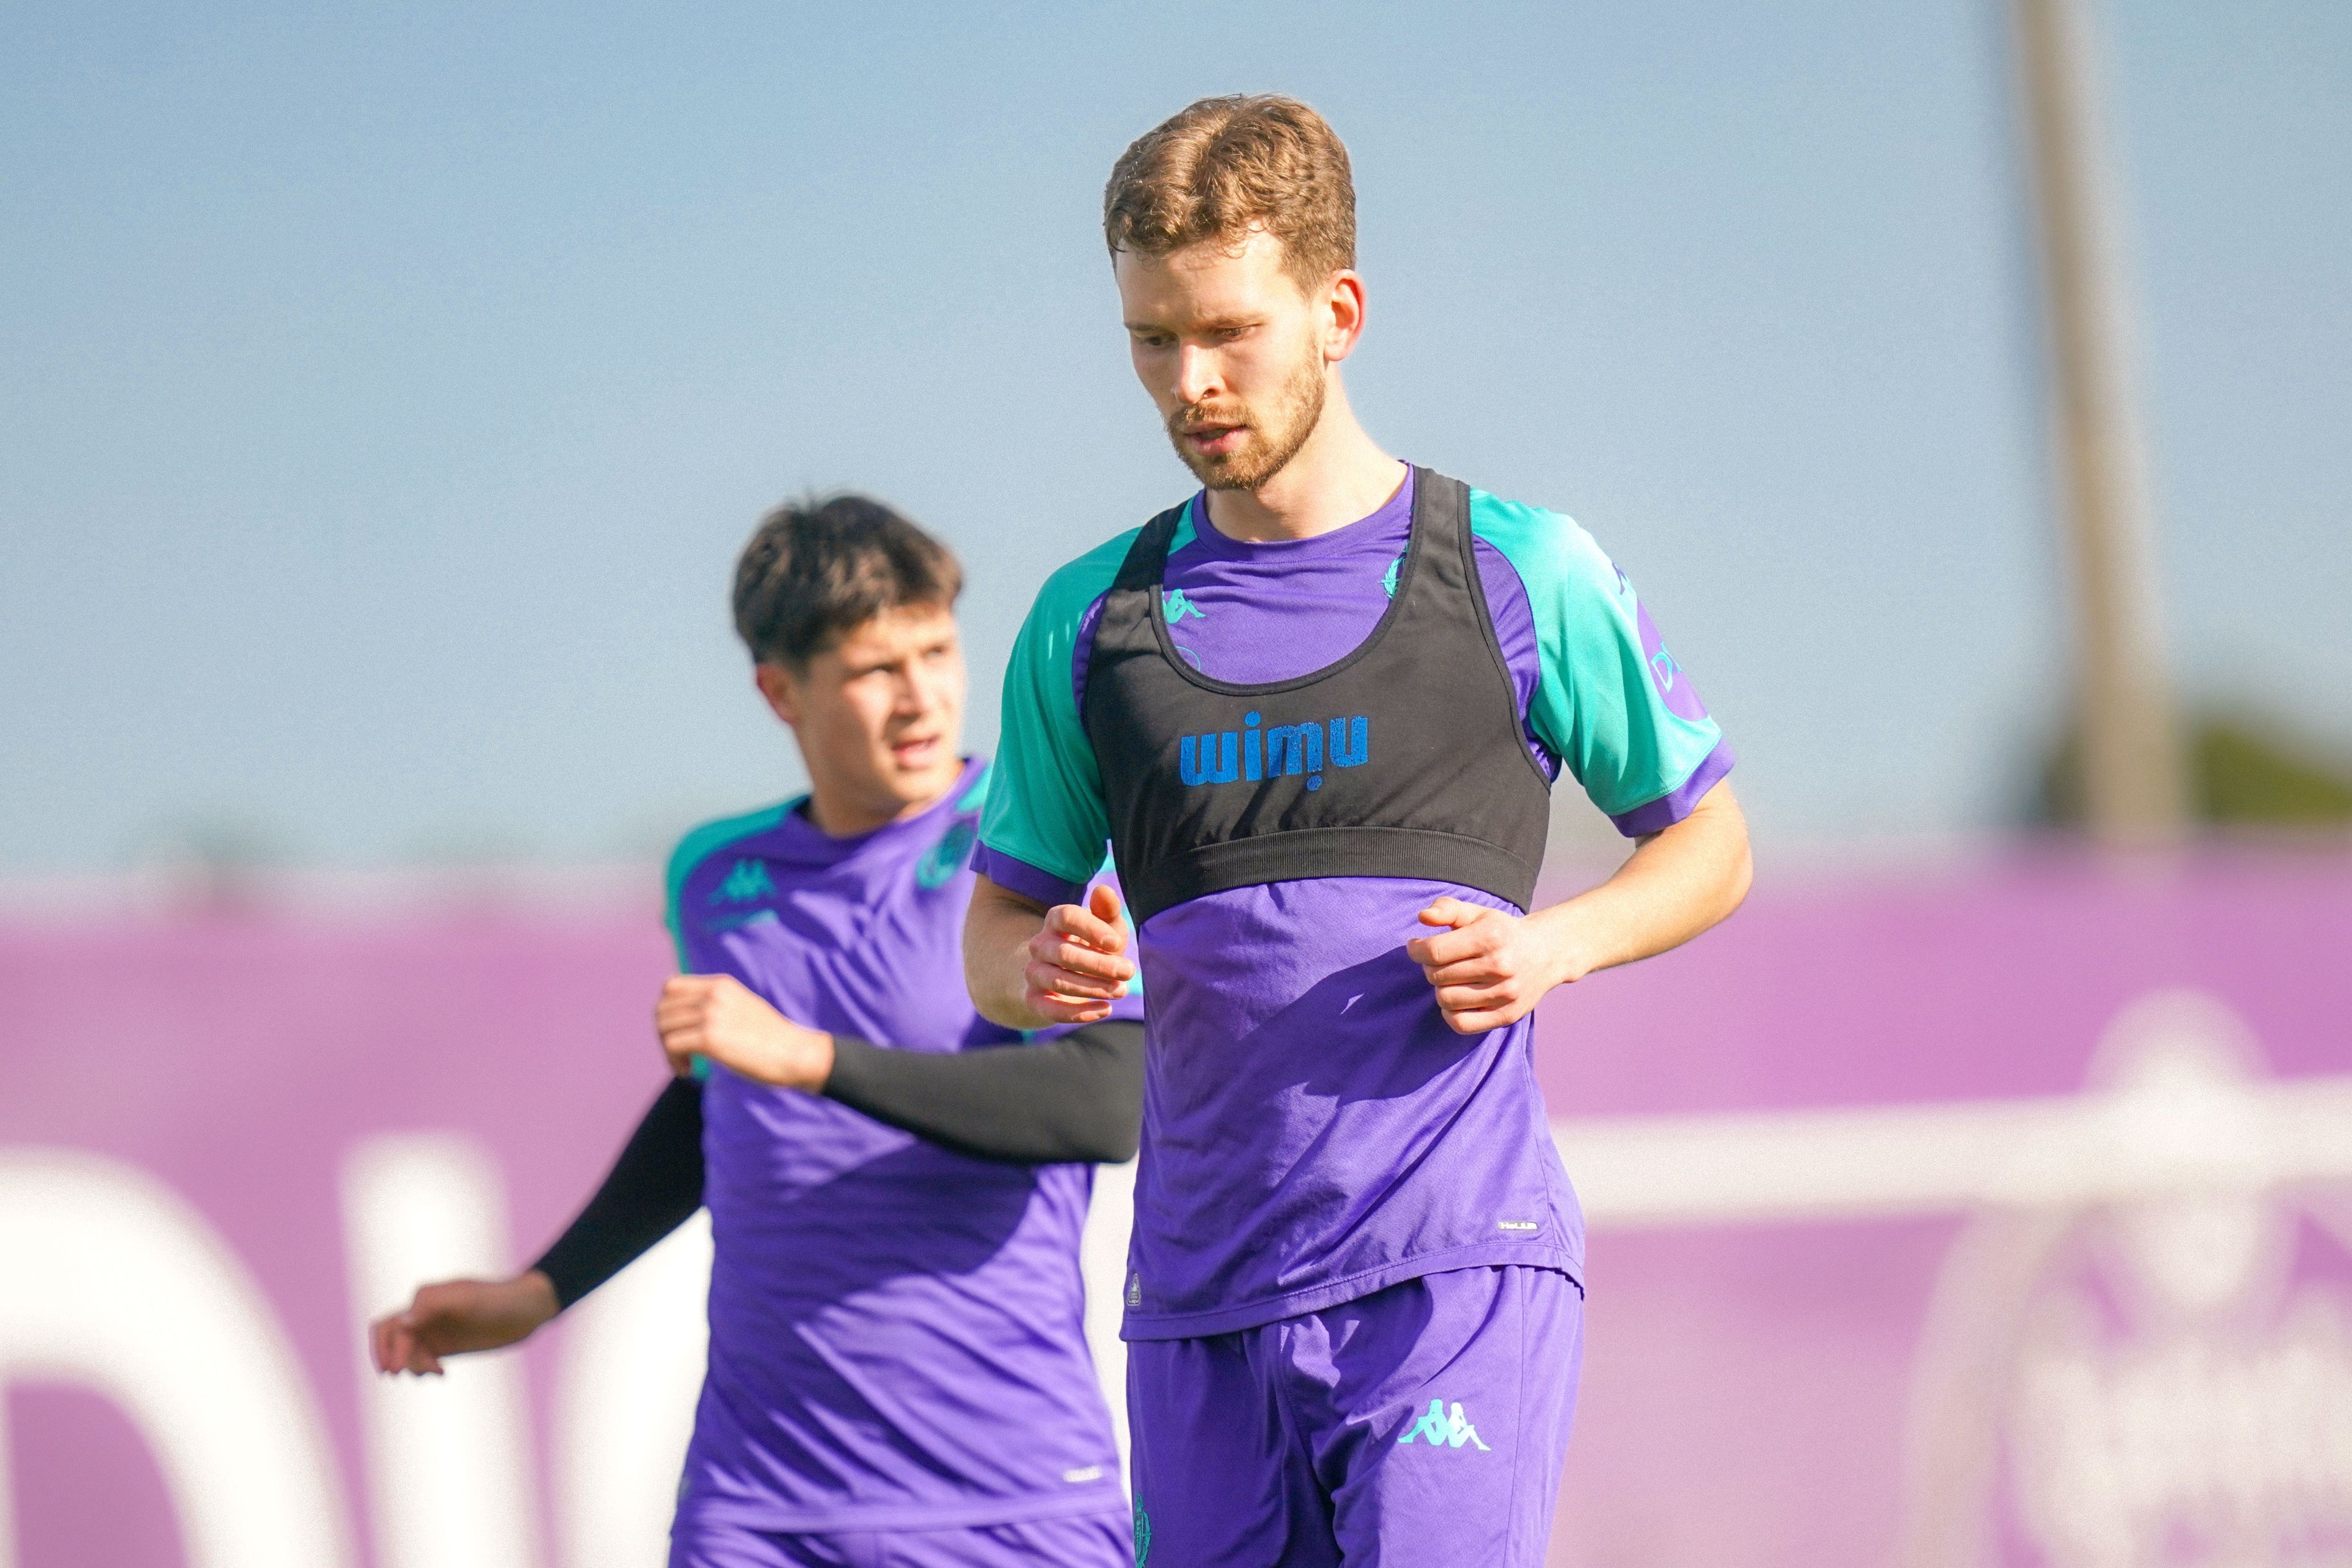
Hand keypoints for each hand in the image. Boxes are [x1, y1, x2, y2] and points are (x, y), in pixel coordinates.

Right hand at [369, 1272, 558, 1375]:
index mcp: (425, 1298)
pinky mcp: (445, 1344)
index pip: (392, 1326)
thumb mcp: (468, 1300)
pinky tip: (441, 1373)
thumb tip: (402, 1323)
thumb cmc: (498, 1300)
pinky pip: (420, 1357)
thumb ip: (433, 1305)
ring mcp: (434, 1329)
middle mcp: (425, 1313)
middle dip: (391, 1357)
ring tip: (438, 1371)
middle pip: (390, 1337)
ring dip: (412, 1364)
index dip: (389, 1349)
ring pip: (404, 1351)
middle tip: (404, 1375)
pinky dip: (421, 1368)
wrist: (527, 1309)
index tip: (396, 1371)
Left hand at [655, 974, 834, 1089]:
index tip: (677, 1031)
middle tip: (678, 1053)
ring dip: (667, 1050)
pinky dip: (674, 1061)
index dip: (666, 1010)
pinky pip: (672, 1045)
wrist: (796, 1053)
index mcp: (721, 984)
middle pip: (663, 1009)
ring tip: (684, 1064)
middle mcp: (714, 994)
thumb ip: (716, 1005)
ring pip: (664, 1028)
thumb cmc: (771, 1038)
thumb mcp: (741, 1008)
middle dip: (663, 1033)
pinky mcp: (711, 1039)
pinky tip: (687, 1071)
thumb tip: (684, 1018)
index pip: (670, 987)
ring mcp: (712, 1015)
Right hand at [1020, 884, 1133, 1024]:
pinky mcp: (1034, 1000)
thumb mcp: (1105, 929)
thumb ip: (1107, 912)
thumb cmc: (1092, 947)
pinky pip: (1050, 1009)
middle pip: (1065, 953)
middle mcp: (1039, 945)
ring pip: (1058, 981)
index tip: (1116, 944)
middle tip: (1128, 971)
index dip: (1091, 929)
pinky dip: (1078, 1013)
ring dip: (1092, 988)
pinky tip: (1105, 1009)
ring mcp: (1034, 973)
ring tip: (1121, 991)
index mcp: (1055, 921)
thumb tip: (1104, 891)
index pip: (1066, 917)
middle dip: (1099, 964)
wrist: (1062, 975)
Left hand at [1404, 897, 1575, 1034]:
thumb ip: (1447, 909)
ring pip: (1446, 1000)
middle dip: (1429, 967)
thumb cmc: (1502, 931)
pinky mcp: (1507, 1015)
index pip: (1434, 951)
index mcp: (1490, 936)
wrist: (1547, 953)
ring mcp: (1505, 993)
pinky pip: (1461, 1024)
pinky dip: (1450, 1013)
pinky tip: (1455, 999)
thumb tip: (1423, 917)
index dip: (1416, 950)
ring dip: (1440, 989)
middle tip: (1439, 961)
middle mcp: (1500, 966)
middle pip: (1437, 976)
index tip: (1416, 946)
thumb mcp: (1477, 913)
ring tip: (1450, 978)